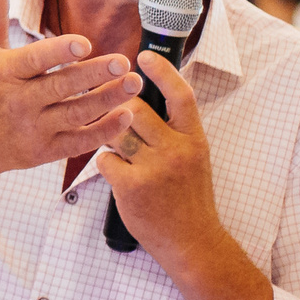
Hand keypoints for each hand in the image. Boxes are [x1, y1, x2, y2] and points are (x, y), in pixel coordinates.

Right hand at [0, 0, 140, 182]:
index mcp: (5, 73)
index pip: (35, 60)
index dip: (59, 52)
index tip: (85, 43)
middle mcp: (19, 102)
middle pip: (62, 87)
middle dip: (94, 75)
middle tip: (124, 62)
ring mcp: (33, 129)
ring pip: (77, 114)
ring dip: (108, 100)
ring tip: (135, 84)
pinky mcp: (44, 152)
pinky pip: (78, 142)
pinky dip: (103, 131)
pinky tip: (126, 115)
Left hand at [94, 53, 225, 264]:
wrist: (193, 242)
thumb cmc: (189, 197)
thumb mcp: (194, 158)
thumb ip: (175, 131)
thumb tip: (148, 98)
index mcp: (194, 139)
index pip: (180, 95)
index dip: (162, 72)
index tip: (144, 57)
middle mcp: (177, 150)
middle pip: (136, 108)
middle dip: (118, 105)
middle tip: (110, 107)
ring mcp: (154, 168)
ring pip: (116, 131)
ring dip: (108, 133)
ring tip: (114, 142)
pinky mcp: (132, 186)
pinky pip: (105, 160)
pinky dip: (106, 163)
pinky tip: (117, 173)